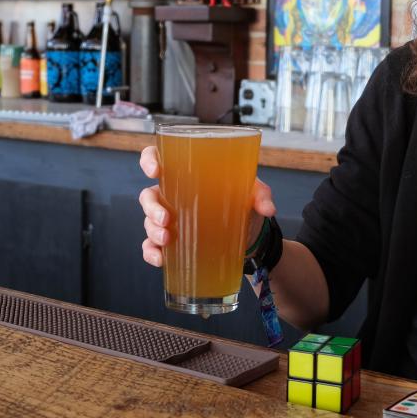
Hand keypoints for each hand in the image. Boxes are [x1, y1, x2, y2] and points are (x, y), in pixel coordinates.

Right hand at [138, 145, 277, 267]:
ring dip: (152, 231)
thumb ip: (261, 195)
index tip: (155, 171)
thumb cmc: (244, 204)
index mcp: (187, 175)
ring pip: (148, 222)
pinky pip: (152, 247)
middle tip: (165, 218)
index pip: (158, 158)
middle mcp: (174, 196)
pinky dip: (152, 253)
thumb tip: (268, 208)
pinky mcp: (174, 243)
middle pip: (148, 195)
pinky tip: (161, 259)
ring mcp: (170, 220)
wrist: (249, 236)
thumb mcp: (254, 193)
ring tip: (167, 240)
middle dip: (151, 208)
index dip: (149, 160)